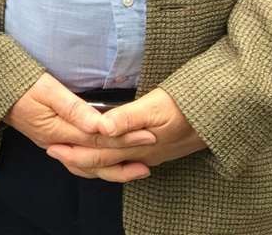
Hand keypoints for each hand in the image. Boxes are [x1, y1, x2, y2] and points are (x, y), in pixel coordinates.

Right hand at [5, 73, 155, 177]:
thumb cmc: (19, 83)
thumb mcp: (46, 89)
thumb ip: (74, 107)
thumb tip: (101, 125)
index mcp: (57, 130)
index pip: (99, 137)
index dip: (125, 136)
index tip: (149, 133)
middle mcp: (57, 143)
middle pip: (97, 156)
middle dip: (126, 153)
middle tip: (153, 149)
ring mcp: (54, 145)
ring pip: (89, 165)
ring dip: (115, 167)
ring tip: (139, 166)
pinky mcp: (52, 142)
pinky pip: (80, 160)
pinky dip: (98, 164)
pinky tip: (109, 161)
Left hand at [46, 87, 205, 181]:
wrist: (220, 115)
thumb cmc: (187, 106)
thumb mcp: (156, 106)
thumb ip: (128, 118)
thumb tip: (101, 126)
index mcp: (136, 145)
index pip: (97, 153)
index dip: (73, 151)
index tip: (51, 146)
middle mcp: (141, 155)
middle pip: (102, 163)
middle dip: (76, 159)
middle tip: (52, 152)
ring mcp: (149, 156)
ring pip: (113, 166)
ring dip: (90, 162)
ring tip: (71, 156)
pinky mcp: (155, 151)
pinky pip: (125, 162)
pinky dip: (108, 161)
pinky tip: (103, 155)